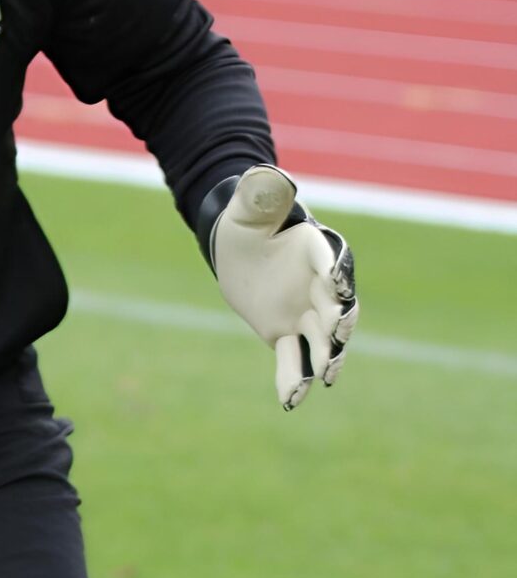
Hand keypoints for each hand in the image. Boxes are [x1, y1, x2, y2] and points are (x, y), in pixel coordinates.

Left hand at [203, 165, 357, 411]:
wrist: (237, 249)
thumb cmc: (247, 220)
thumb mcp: (249, 205)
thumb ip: (261, 194)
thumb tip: (270, 175)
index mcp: (316, 248)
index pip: (334, 261)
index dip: (337, 275)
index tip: (336, 287)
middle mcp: (320, 285)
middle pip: (338, 306)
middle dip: (340, 321)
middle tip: (336, 334)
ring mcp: (307, 313)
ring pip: (323, 340)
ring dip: (326, 358)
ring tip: (323, 377)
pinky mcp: (287, 334)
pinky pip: (294, 360)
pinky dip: (293, 380)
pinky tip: (290, 402)